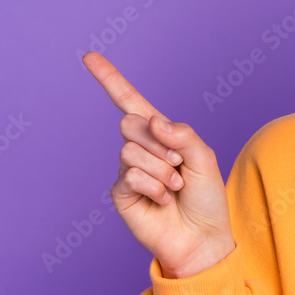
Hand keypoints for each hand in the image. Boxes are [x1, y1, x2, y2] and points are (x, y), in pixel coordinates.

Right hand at [83, 52, 235, 277]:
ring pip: (131, 150)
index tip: (88, 56)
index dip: (110, 79)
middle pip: (130, 123)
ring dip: (161, 170)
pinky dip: (154, 186)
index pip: (130, 101)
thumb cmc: (206, 198)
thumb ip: (183, 134)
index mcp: (160, 134)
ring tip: (174, 187)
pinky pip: (131, 175)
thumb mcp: (204, 158)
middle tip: (178, 165)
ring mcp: (128, 171)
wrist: (202, 238)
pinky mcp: (120, 193)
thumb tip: (153, 121)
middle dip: (159, 143)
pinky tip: (162, 200)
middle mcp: (140, 148)